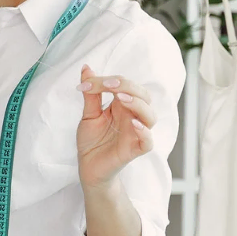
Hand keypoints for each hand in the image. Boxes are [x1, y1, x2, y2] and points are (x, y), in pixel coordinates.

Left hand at [75, 65, 155, 188]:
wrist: (87, 167)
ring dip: (138, 104)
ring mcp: (136, 133)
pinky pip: (148, 141)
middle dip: (128, 86)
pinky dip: (144, 132)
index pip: (125, 85)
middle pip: (143, 96)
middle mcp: (132, 117)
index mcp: (123, 106)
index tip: (86, 84)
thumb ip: (90, 93)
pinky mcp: (135, 150)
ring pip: (150, 116)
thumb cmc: (91, 140)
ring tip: (121, 99)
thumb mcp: (88, 114)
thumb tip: (86, 68)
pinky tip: (133, 124)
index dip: (109, 81)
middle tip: (109, 85)